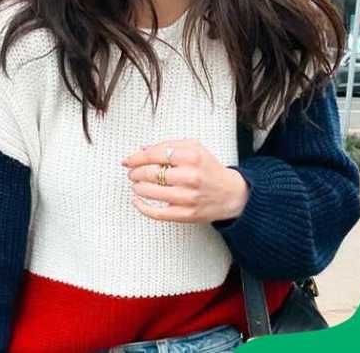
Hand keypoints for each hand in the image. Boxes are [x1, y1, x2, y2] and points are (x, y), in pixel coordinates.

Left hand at [121, 139, 248, 223]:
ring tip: (136, 185)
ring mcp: (188, 197)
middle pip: (150, 173)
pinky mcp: (187, 214)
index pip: (155, 155)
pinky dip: (142, 207)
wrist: (233, 194)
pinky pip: (157, 213)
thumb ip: (169, 145)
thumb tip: (142, 149)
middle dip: (135, 173)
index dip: (136, 158)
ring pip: (151, 192)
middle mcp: (190, 176)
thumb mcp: (195, 148)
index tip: (127, 161)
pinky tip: (136, 201)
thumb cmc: (209, 169)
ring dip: (137, 188)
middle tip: (132, 174)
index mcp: (192, 156)